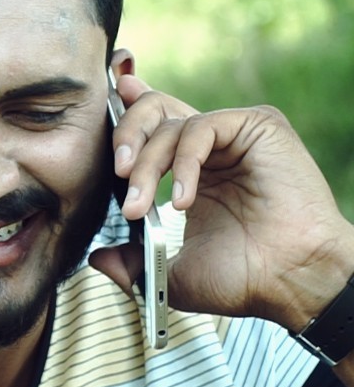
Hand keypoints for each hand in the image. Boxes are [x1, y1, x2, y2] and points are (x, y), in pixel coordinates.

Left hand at [92, 73, 353, 330]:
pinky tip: (183, 200)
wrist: (291, 284)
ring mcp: (236, 136)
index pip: (156, 127)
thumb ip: (132, 262)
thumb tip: (96, 259)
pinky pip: (203, 127)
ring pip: (172, 123)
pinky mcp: (259, 128)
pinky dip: (183, 162)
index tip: (110, 102)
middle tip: (117, 174)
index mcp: (195, 171)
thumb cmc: (243, 280)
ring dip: (147, 164)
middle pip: (156, 112)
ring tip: (141, 205)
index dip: (130, 112)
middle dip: (126, 137)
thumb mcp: (170, 273)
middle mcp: (214, 148)